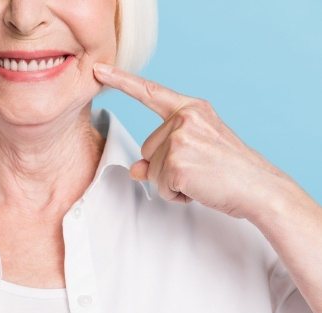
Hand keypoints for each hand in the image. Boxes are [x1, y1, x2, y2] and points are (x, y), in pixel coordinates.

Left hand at [93, 63, 291, 219]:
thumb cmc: (229, 170)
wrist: (259, 188)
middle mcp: (185, 118)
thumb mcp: (195, 153)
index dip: (122, 81)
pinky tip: (199, 189)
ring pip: (151, 170)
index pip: (150, 92)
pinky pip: (160, 187)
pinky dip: (176, 195)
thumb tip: (134, 169)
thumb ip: (161, 154)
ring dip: (171, 183)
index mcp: (192, 108)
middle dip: (166, 167)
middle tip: (199, 170)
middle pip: (147, 149)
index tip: (99, 71)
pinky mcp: (177, 163)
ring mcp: (180, 138)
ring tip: (201, 179)